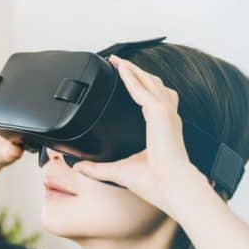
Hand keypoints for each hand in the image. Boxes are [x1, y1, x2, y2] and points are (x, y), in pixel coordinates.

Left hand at [71, 55, 211, 220]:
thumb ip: (97, 168)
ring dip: (134, 70)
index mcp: (161, 129)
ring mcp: (165, 113)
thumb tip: (78, 167)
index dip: (140, 87)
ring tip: (119, 61)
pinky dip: (132, 77)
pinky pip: (143, 89)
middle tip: (119, 63)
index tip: (126, 80)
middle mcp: (166, 118)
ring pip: (149, 82)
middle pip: (152, 86)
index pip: (151, 101)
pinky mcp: (160, 112)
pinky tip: (121, 69)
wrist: (170, 186)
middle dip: (137, 73)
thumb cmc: (154, 183)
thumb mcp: (118, 171)